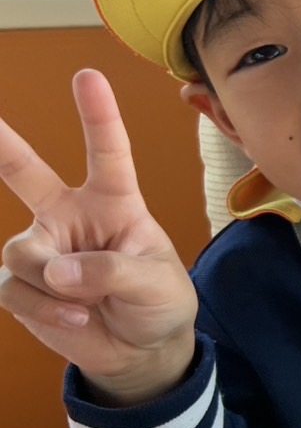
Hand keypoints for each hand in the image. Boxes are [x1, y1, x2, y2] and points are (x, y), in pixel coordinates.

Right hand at [0, 70, 196, 404]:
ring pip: (22, 253)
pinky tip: (75, 319)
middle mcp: (71, 217)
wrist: (142, 351)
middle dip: (1, 146)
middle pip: (27, 175)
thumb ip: (111, 270)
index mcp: (116, 203)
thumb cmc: (158, 303)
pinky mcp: (21, 285)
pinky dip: (45, 310)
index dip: (98, 116)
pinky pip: (14, 290)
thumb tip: (55, 270)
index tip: (88, 77)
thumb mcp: (156, 284)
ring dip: (55, 286)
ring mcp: (43, 249)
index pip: (108, 154)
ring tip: (90, 303)